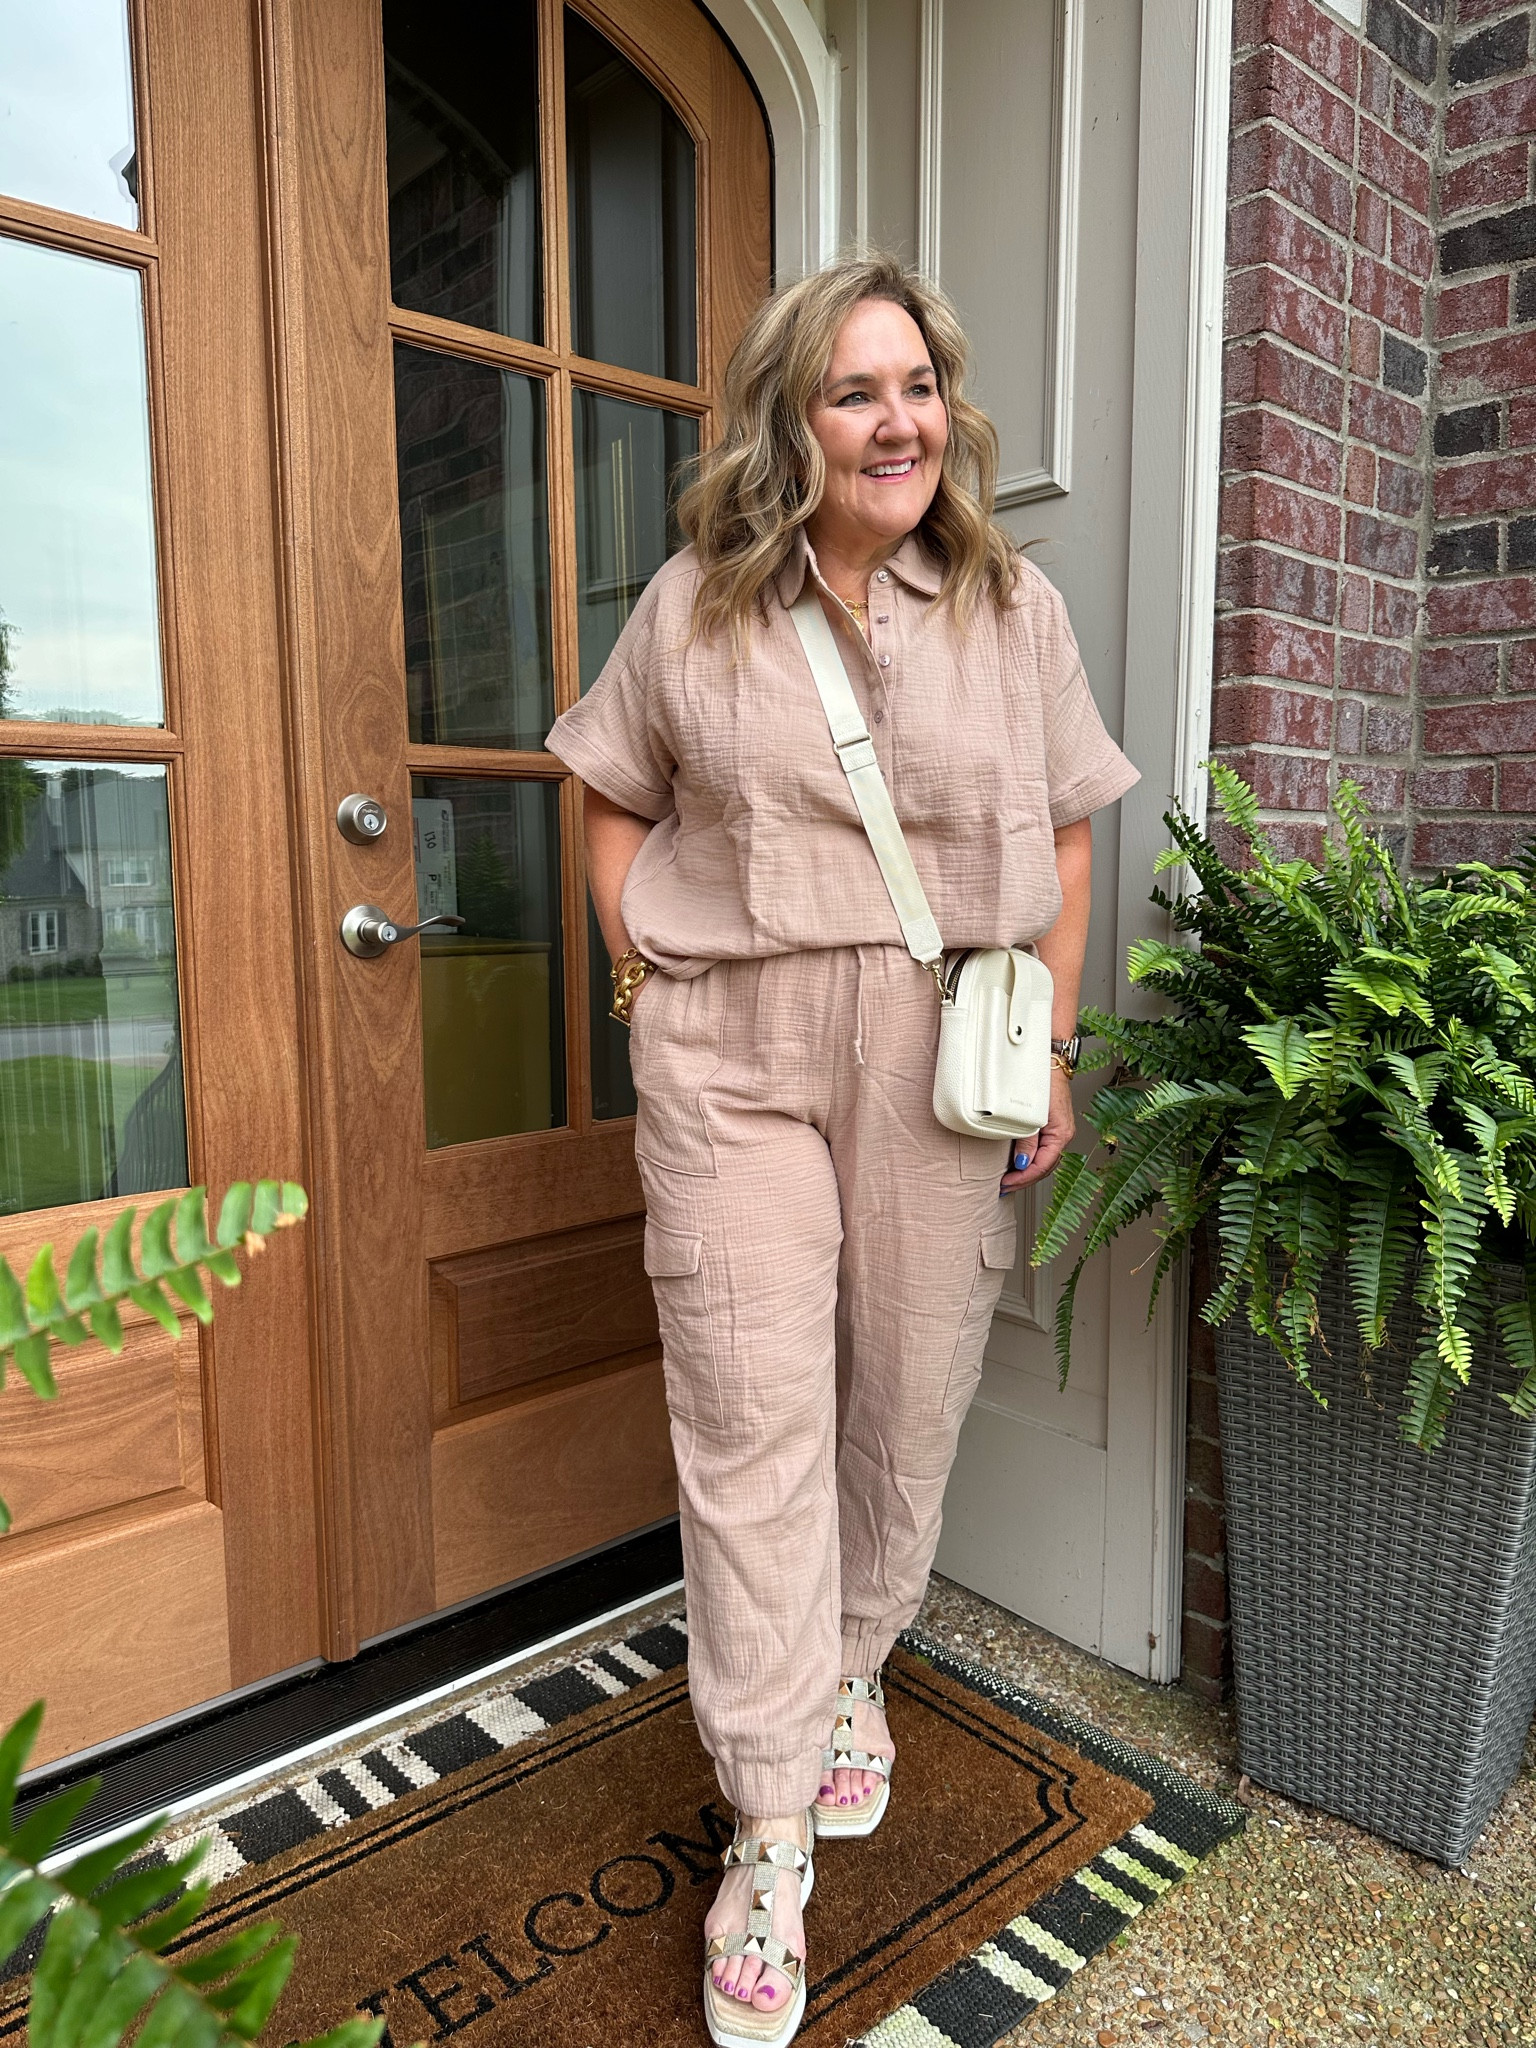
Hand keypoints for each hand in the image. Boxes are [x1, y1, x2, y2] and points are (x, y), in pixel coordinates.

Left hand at [1000, 1065, 1074, 1190]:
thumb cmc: (1044, 1081)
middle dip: (1024, 1180)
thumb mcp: (1033, 1114)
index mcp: (1061, 1134)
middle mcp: (1062, 1135)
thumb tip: (1023, 1163)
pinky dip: (1029, 1160)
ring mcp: (1057, 1131)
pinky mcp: (1050, 1126)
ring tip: (1008, 1180)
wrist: (1050, 1061)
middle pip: (1044, 1167)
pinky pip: (1041, 1150)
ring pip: (1043, 1160)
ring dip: (1026, 1172)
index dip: (1024, 1178)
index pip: (1042, 1165)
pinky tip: (1018, 1164)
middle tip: (1004, 1187)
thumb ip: (1028, 1140)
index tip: (1007, 1183)